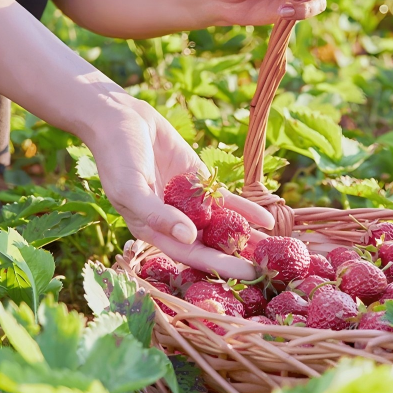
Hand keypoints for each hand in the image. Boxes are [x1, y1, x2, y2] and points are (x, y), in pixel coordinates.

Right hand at [86, 91, 273, 279]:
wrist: (122, 119)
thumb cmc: (117, 158)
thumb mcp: (131, 189)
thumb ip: (158, 215)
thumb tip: (189, 238)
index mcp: (154, 231)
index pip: (190, 254)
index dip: (218, 265)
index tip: (245, 273)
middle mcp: (174, 222)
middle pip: (210, 245)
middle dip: (237, 256)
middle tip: (267, 269)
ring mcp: (191, 203)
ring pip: (223, 225)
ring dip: (247, 237)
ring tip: (276, 250)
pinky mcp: (202, 183)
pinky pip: (227, 200)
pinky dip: (247, 210)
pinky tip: (268, 219)